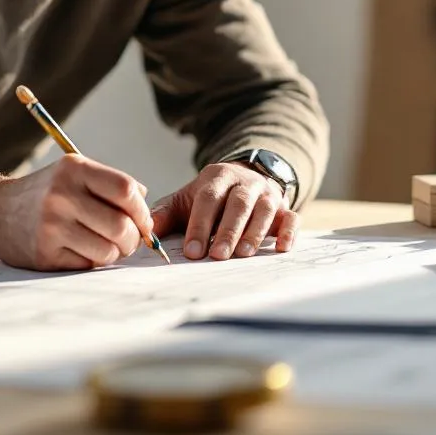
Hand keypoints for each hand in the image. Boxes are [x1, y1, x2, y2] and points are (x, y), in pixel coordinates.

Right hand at [0, 155, 153, 271]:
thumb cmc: (45, 192)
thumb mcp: (73, 173)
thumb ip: (111, 183)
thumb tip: (147, 204)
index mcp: (74, 169)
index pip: (125, 190)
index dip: (142, 211)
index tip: (143, 222)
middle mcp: (62, 195)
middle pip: (121, 226)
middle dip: (133, 239)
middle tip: (129, 241)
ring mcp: (52, 226)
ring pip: (107, 251)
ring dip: (114, 254)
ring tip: (105, 246)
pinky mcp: (44, 254)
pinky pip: (87, 266)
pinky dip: (92, 262)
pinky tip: (81, 251)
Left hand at [150, 162, 297, 259]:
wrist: (245, 178)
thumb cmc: (210, 197)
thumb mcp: (186, 199)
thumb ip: (165, 214)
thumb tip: (143, 233)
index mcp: (217, 177)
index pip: (208, 199)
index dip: (200, 225)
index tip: (192, 252)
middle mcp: (244, 183)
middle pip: (237, 204)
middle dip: (227, 231)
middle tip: (217, 257)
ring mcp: (267, 195)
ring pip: (263, 211)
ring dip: (254, 233)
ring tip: (243, 255)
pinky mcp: (284, 208)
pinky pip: (292, 218)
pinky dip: (289, 232)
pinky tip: (282, 248)